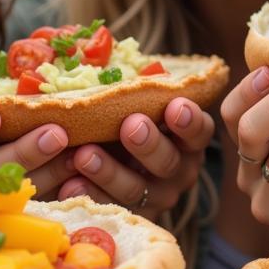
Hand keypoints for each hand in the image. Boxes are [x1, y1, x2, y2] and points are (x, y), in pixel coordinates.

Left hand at [56, 97, 213, 220]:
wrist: (113, 160)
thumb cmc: (128, 120)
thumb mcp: (139, 104)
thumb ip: (138, 91)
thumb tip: (109, 52)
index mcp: (188, 140)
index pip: (199, 131)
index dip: (189, 121)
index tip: (174, 106)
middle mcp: (179, 170)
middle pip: (169, 162)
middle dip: (148, 144)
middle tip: (130, 126)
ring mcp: (155, 197)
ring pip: (136, 189)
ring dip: (109, 172)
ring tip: (83, 155)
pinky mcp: (128, 217)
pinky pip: (110, 210)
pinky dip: (89, 196)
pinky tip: (69, 186)